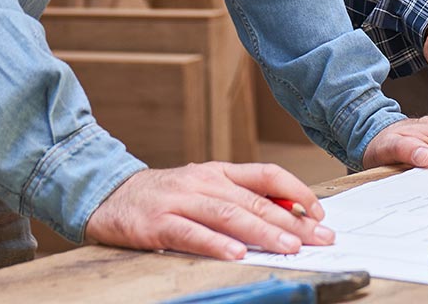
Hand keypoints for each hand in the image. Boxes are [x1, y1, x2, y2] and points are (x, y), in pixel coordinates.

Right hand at [84, 162, 332, 259]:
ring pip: (228, 215)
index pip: (267, 175)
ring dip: (263, 232)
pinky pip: (191, 233)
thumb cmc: (164, 198)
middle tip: (319, 238)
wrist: (107, 195)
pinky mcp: (157, 223)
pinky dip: (215, 244)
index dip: (297, 192)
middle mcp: (203, 182)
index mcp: (219, 172)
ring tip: (288, 247)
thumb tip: (288, 215)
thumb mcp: (204, 189)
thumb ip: (239, 198)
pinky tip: (236, 253)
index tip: (320, 213)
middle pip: (254, 200)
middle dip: (292, 221)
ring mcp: (180, 201)